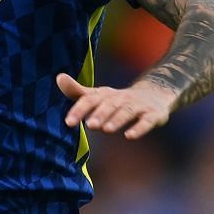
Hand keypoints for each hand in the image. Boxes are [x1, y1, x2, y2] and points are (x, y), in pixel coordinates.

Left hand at [56, 72, 174, 140]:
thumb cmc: (118, 100)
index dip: (79, 110)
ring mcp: (138, 106)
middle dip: (100, 114)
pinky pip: (146, 120)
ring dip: (117, 119)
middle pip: (109, 105)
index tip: (68, 122)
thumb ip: (77, 91)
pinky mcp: (153, 114)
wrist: (155, 94)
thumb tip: (58, 77)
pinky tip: (130, 136)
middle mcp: (121, 98)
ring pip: (126, 112)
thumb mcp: (98, 95)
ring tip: (106, 129)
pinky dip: (139, 128)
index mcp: (106, 95)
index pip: (90, 100)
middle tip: (89, 124)